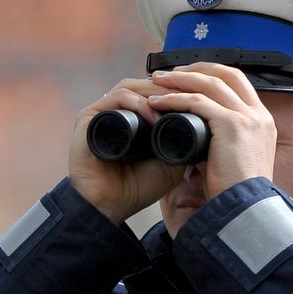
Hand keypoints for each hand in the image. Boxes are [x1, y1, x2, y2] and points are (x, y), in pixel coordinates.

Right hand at [68, 78, 185, 224]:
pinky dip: (137, 104)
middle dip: (168, 89)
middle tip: (189, 97)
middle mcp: (116, 112)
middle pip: (144, 86)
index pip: (154, 93)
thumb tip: (203, 122)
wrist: (109, 206)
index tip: (197, 100)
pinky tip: (153, 117)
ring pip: (131, 87)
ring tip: (173, 106)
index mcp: (133, 119)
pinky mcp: (89, 116)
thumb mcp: (170, 163)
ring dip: (155, 94)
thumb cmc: (135, 188)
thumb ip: (182, 142)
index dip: (175, 93)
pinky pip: (116, 98)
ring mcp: (102, 112)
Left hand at [145, 63, 275, 197]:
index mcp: (262, 121)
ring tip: (157, 82)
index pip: (237, 83)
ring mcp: (247, 118)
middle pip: (226, 73)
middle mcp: (259, 115)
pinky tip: (158, 102)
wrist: (244, 210)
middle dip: (195, 68)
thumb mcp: (232, 162)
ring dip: (180, 79)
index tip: (187, 77)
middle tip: (168, 74)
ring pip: (210, 83)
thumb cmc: (234, 194)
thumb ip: (218, 145)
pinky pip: (198, 102)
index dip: (211, 74)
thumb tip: (193, 144)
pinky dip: (175, 99)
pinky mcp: (232, 126)